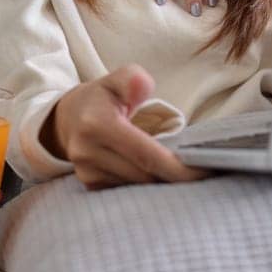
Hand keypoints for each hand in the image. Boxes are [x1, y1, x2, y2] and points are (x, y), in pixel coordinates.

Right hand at [44, 65, 208, 189]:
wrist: (66, 119)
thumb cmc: (101, 98)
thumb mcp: (117, 79)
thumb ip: (133, 79)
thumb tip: (142, 88)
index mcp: (98, 124)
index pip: (146, 155)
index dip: (178, 168)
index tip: (206, 170)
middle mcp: (88, 152)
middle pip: (145, 176)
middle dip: (175, 178)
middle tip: (203, 172)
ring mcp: (87, 172)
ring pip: (137, 187)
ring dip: (161, 183)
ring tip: (180, 172)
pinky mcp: (89, 185)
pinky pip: (126, 191)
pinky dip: (145, 185)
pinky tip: (157, 177)